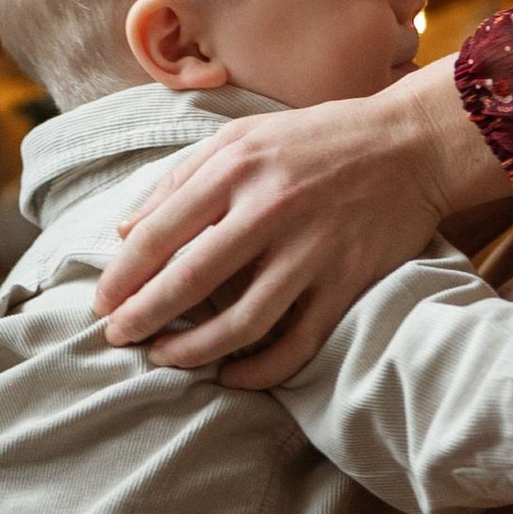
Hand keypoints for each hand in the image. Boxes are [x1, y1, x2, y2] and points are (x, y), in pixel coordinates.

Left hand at [94, 60, 506, 387]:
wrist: (410, 144)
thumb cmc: (317, 138)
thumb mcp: (243, 136)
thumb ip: (182, 179)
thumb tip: (126, 232)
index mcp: (237, 168)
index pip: (159, 234)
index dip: (122, 276)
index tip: (102, 304)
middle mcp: (271, 209)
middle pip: (189, 282)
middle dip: (143, 319)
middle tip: (119, 339)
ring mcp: (312, 250)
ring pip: (240, 323)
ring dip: (192, 351)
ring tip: (165, 359)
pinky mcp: (347, 281)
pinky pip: (296, 343)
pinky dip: (259, 371)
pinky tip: (231, 377)